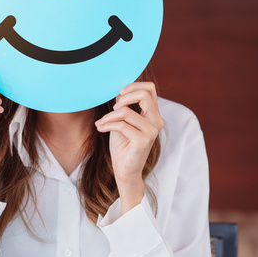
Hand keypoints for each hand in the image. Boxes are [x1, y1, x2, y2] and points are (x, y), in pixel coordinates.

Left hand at [95, 82, 163, 213]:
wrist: (124, 170)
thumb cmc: (123, 146)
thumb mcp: (122, 120)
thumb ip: (124, 106)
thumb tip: (118, 90)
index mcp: (153, 115)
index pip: (150, 89)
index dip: (133, 86)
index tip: (119, 93)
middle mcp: (156, 121)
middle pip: (144, 94)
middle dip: (123, 98)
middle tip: (112, 108)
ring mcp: (152, 131)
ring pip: (126, 111)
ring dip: (108, 116)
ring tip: (101, 123)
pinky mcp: (144, 141)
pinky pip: (121, 125)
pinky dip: (107, 125)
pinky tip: (100, 128)